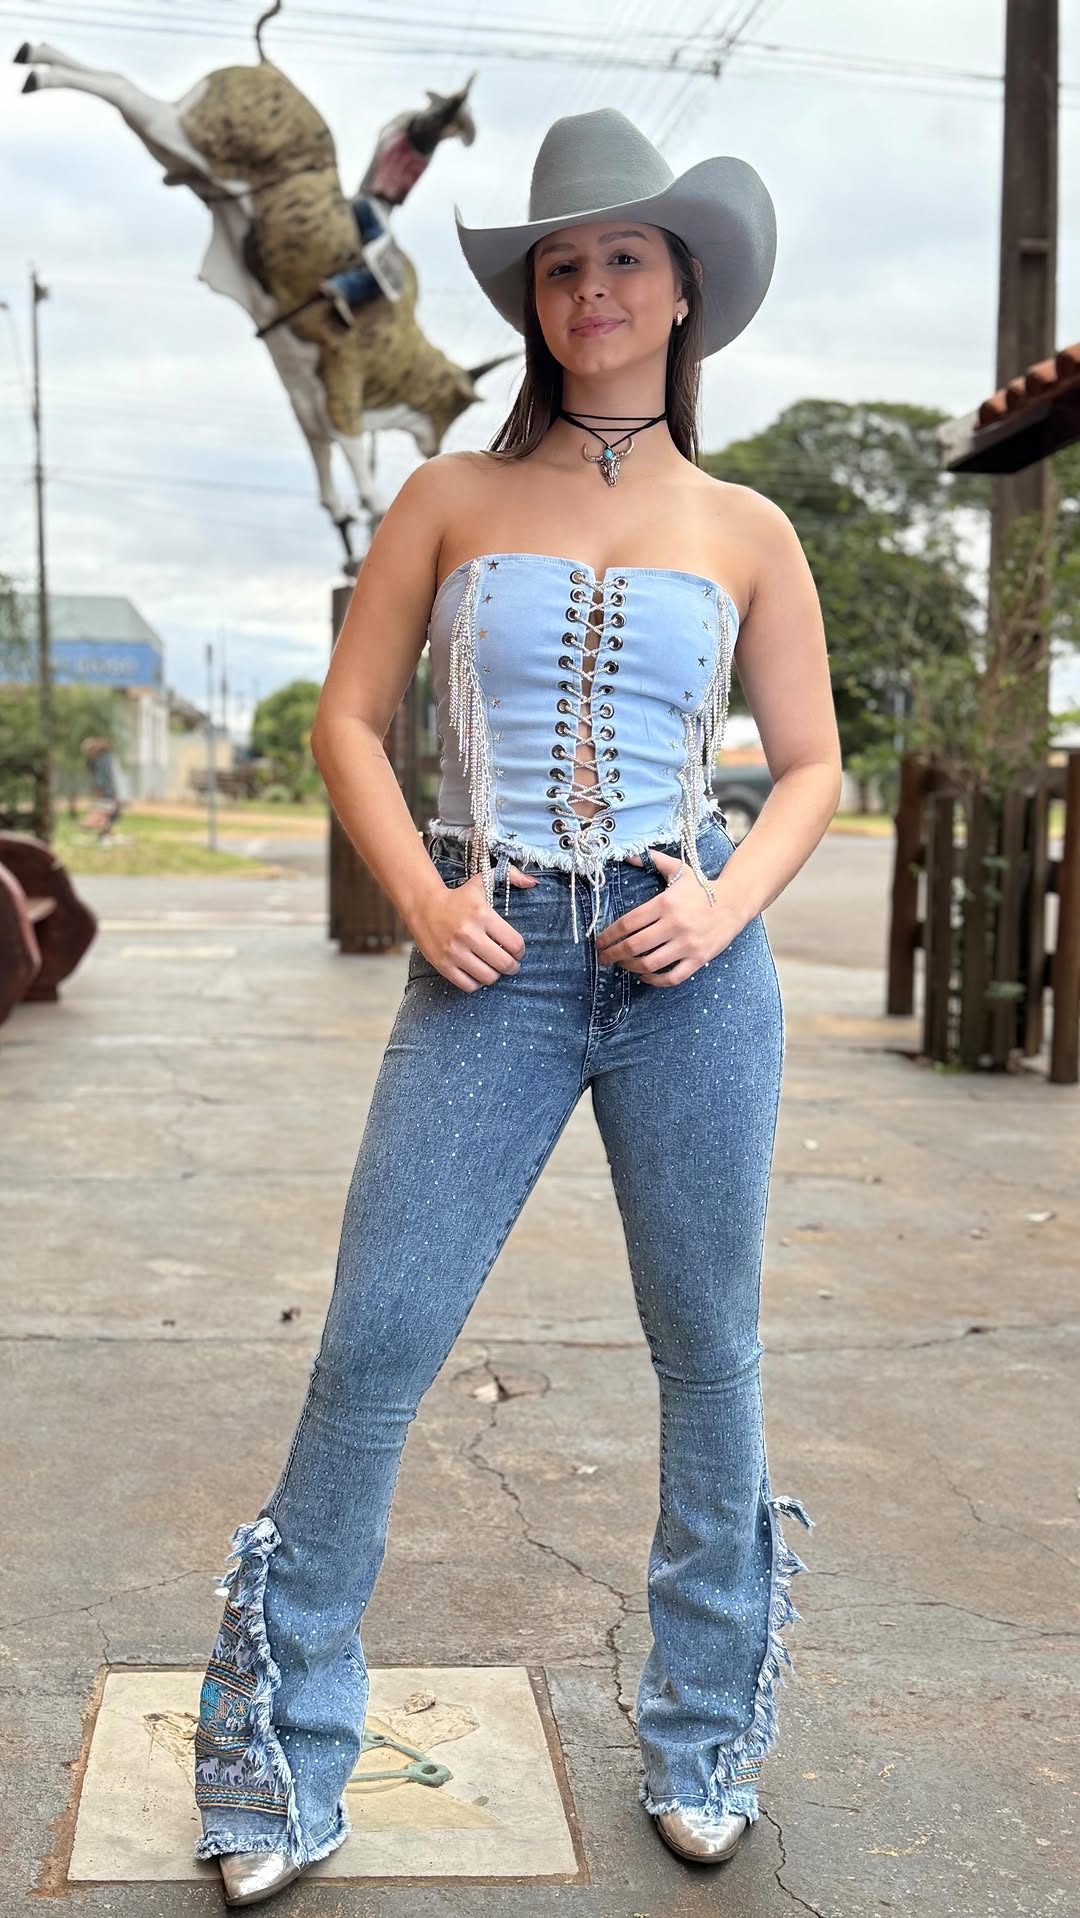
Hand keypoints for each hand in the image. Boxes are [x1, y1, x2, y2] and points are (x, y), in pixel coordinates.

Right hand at [411, 863, 536, 991]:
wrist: (423, 906)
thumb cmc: (458, 897)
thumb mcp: (482, 881)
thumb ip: (510, 876)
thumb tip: (533, 882)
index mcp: (482, 915)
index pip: (515, 944)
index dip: (520, 950)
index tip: (517, 950)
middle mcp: (468, 934)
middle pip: (504, 964)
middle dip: (512, 966)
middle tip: (510, 964)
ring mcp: (454, 952)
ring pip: (488, 977)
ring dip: (495, 975)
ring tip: (493, 968)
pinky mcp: (443, 965)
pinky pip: (469, 985)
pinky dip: (477, 983)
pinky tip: (478, 973)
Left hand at [595, 847, 735, 985]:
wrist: (735, 902)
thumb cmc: (703, 888)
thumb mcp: (679, 870)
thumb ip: (654, 860)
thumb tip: (629, 855)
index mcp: (665, 903)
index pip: (628, 923)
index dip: (608, 935)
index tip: (598, 942)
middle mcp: (674, 925)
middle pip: (634, 946)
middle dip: (613, 954)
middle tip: (603, 958)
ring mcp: (687, 944)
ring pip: (650, 963)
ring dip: (630, 967)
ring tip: (622, 964)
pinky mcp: (698, 958)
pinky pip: (672, 976)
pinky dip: (654, 980)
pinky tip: (645, 976)